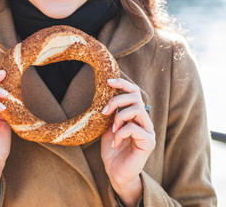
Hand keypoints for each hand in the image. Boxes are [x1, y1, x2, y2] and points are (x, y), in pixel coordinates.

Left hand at [101, 78, 155, 206]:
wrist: (116, 172)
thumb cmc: (112, 149)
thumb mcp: (108, 127)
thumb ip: (111, 113)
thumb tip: (106, 96)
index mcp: (135, 115)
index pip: (134, 92)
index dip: (123, 84)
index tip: (108, 81)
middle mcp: (144, 120)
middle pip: (136, 97)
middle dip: (117, 100)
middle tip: (104, 112)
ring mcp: (148, 131)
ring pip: (138, 109)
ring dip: (120, 117)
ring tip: (112, 130)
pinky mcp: (149, 142)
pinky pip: (135, 128)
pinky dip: (121, 132)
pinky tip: (115, 142)